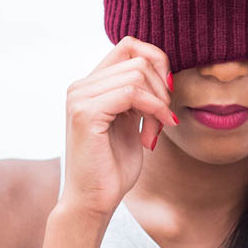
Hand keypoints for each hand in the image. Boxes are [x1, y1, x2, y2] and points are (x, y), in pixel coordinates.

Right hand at [59, 36, 178, 216]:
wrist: (93, 202)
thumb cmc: (113, 168)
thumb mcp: (131, 123)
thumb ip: (138, 96)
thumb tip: (161, 72)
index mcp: (90, 85)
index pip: (129, 45)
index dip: (157, 62)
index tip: (167, 96)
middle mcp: (80, 86)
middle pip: (138, 58)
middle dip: (162, 89)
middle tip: (163, 122)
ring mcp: (80, 97)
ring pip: (138, 72)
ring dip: (158, 103)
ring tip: (155, 132)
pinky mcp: (85, 112)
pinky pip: (132, 92)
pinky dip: (153, 110)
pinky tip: (153, 135)